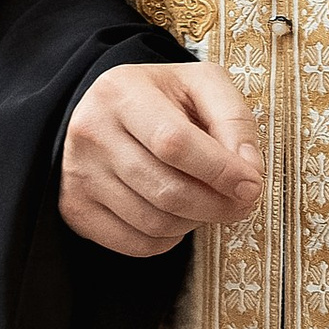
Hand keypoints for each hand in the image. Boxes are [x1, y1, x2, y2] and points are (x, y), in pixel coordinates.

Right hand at [60, 60, 261, 256]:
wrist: (109, 112)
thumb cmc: (163, 99)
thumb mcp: (201, 85)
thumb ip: (234, 119)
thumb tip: (249, 171)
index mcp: (121, 91)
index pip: (174, 142)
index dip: (219, 170)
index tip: (251, 185)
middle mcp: (91, 131)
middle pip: (166, 190)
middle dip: (217, 204)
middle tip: (242, 202)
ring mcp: (79, 174)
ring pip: (154, 222)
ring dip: (195, 221)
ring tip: (206, 201)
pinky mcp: (76, 209)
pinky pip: (137, 244)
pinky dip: (169, 239)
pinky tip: (176, 214)